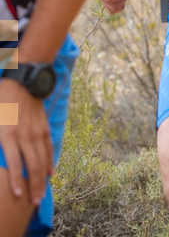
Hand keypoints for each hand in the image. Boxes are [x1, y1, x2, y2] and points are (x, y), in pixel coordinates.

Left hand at [0, 79, 52, 205]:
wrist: (23, 80)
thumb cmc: (2, 99)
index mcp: (9, 134)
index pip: (15, 163)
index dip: (17, 180)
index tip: (18, 194)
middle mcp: (25, 135)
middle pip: (32, 165)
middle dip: (34, 185)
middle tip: (34, 201)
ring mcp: (37, 131)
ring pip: (42, 159)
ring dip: (43, 178)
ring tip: (42, 193)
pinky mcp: (44, 127)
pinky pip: (48, 148)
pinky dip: (49, 161)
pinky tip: (50, 172)